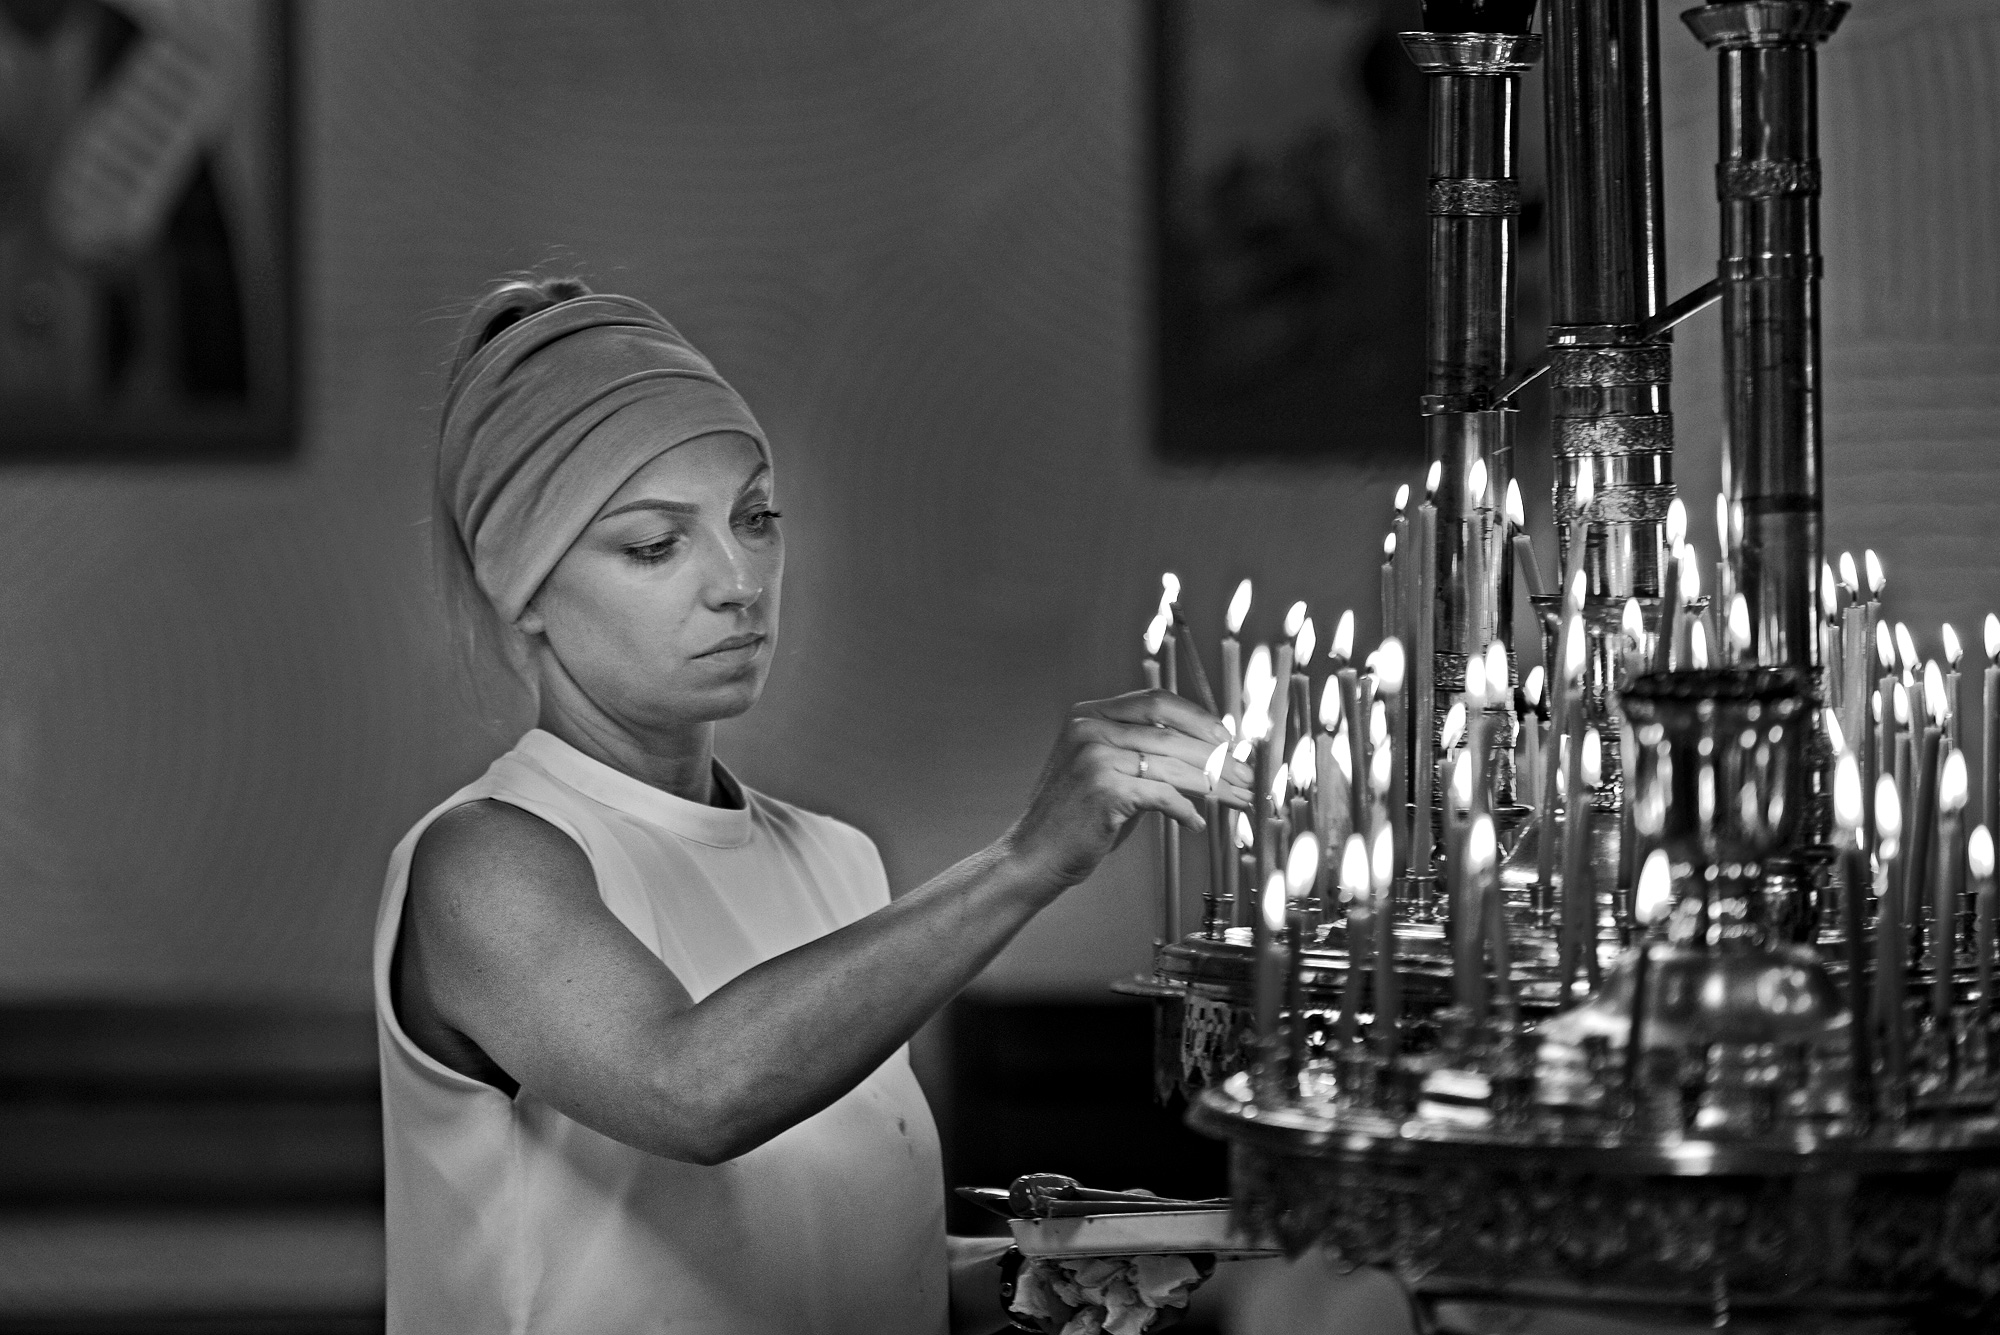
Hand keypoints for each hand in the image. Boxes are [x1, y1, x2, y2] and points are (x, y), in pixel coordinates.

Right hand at [1001, 691, 1254, 891]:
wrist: (1033, 855)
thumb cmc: (1076, 818)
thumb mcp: (1104, 770)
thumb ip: (1142, 753)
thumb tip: (1202, 752)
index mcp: (1089, 714)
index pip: (1156, 700)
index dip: (1198, 718)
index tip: (1228, 739)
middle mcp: (1090, 728)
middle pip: (1171, 733)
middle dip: (1217, 755)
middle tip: (1246, 775)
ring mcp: (1094, 757)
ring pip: (1173, 764)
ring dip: (1214, 785)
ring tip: (1237, 799)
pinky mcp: (1104, 790)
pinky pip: (1162, 796)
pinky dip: (1186, 811)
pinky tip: (1197, 823)